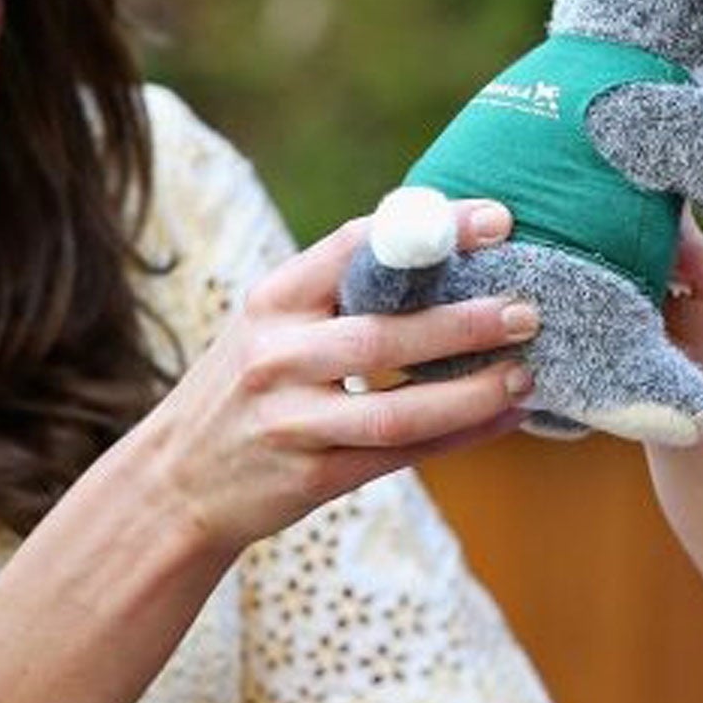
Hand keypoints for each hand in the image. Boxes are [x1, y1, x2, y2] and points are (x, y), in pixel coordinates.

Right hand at [127, 201, 537, 553]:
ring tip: (525, 375)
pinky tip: (504, 419)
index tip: (497, 221)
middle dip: (463, 323)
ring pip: (397, 411)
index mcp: (274, 300)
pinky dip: (459, 436)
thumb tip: (451, 250)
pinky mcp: (312, 477)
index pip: (356, 247)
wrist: (177, 481)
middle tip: (526, 311)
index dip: (432, 230)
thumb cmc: (249, 387)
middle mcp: (276, 357)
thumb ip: (342, 293)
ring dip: (471, 394)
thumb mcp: (273, 324)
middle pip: (384, 336)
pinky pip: (400, 456)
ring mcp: (291, 422)